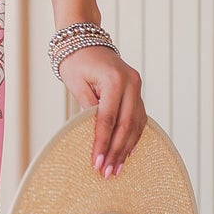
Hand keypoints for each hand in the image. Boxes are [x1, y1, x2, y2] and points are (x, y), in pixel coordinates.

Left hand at [58, 45, 145, 177]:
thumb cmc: (76, 61)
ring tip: (117, 169)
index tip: (97, 163)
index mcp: (115, 80)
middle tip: (108, 173)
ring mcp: (136, 88)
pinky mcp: (136, 92)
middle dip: (116, 151)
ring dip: (126, 148)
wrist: (85, 41)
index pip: (109, 119)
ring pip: (136, 124)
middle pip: (126, 125)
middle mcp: (131, 83)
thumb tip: (96, 136)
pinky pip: (138, 118)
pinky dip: (133, 137)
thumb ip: (88, 109)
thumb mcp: (76, 84)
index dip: (103, 143)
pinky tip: (127, 153)